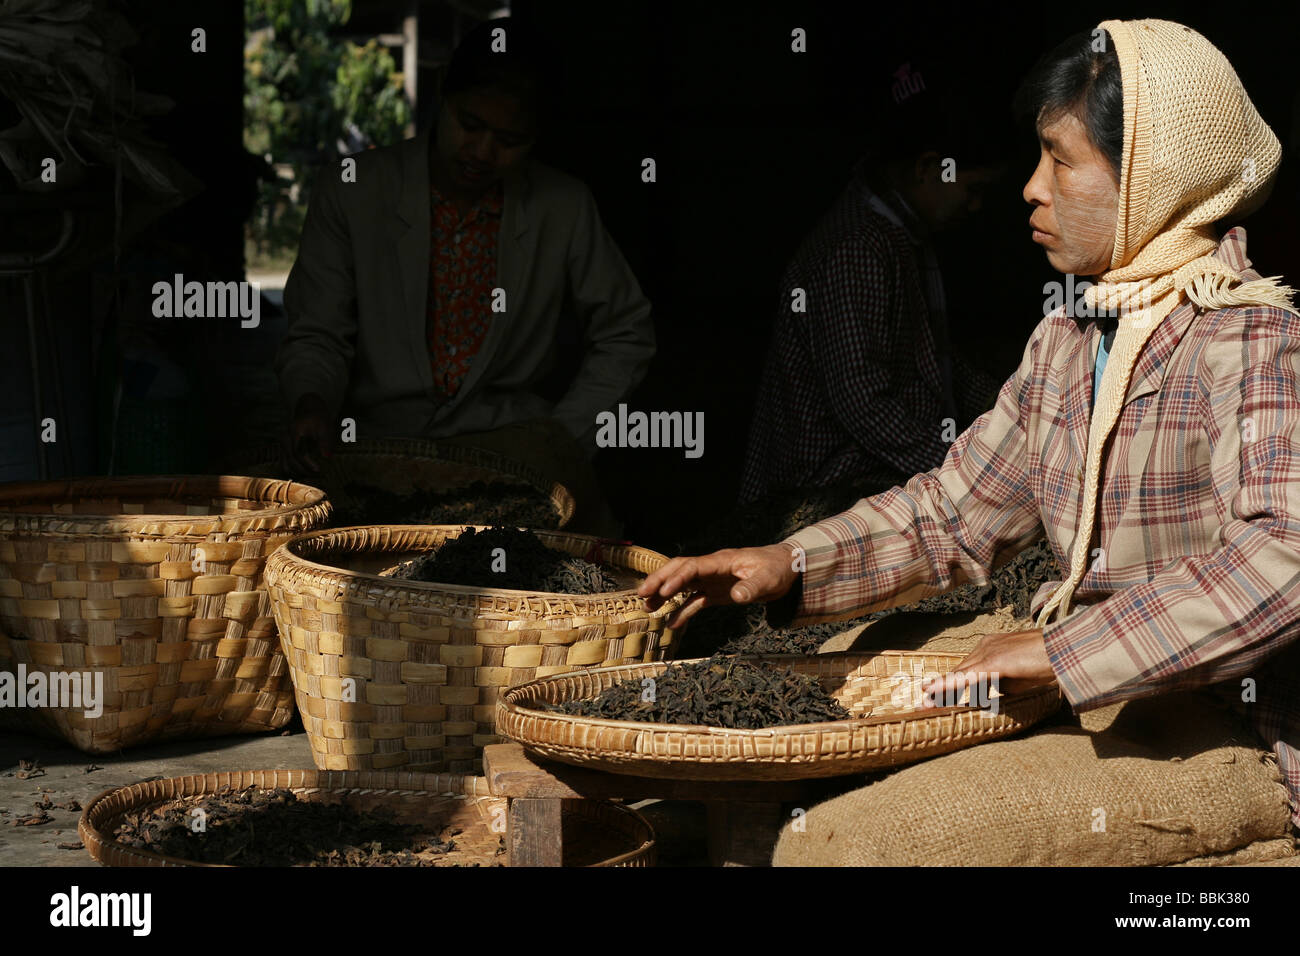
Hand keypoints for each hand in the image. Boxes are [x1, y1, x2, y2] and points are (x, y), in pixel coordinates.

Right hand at [287, 393, 332, 473]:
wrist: (309, 411)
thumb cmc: (319, 420)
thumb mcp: (325, 428)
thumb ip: (325, 442)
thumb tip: (327, 457)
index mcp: (294, 432)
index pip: (298, 453)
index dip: (308, 463)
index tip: (319, 470)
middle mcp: (284, 438)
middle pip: (290, 460)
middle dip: (305, 470)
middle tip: (319, 475)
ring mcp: (281, 444)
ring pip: (284, 465)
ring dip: (298, 473)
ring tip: (313, 476)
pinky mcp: (282, 449)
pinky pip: (284, 464)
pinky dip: (294, 471)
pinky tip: (306, 474)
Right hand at [637, 544, 799, 629]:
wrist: (785, 569)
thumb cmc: (776, 568)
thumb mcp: (768, 578)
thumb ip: (752, 587)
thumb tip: (738, 597)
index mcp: (720, 561)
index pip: (692, 567)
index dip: (676, 578)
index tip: (663, 591)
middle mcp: (711, 569)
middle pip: (679, 570)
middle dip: (659, 580)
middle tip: (641, 595)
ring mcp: (712, 581)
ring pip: (682, 585)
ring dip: (665, 595)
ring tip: (648, 608)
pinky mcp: (716, 593)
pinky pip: (695, 601)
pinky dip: (683, 611)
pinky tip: (672, 624)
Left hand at [921, 628, 1056, 703]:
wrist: (1065, 651)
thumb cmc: (1047, 663)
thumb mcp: (1018, 678)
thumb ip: (1000, 684)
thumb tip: (988, 695)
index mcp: (990, 648)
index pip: (967, 669)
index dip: (950, 683)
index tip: (935, 694)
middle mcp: (985, 647)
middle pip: (959, 671)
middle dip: (942, 687)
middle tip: (924, 701)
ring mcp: (988, 653)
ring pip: (960, 674)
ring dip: (942, 689)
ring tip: (926, 701)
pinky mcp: (993, 662)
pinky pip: (967, 676)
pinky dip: (950, 684)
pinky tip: (935, 690)